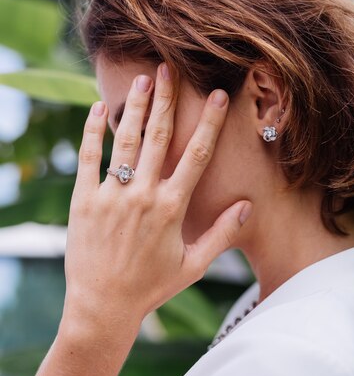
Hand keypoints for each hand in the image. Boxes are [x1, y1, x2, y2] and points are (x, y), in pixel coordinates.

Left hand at [61, 61, 252, 343]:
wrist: (102, 308)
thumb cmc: (151, 287)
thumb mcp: (193, 265)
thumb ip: (222, 233)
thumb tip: (248, 206)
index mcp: (172, 207)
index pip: (196, 154)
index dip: (208, 122)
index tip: (216, 94)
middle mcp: (143, 195)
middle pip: (158, 136)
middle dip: (166, 99)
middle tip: (169, 68)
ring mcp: (111, 195)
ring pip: (124, 140)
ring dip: (133, 107)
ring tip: (141, 79)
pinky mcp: (84, 200)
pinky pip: (88, 157)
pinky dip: (91, 131)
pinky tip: (95, 108)